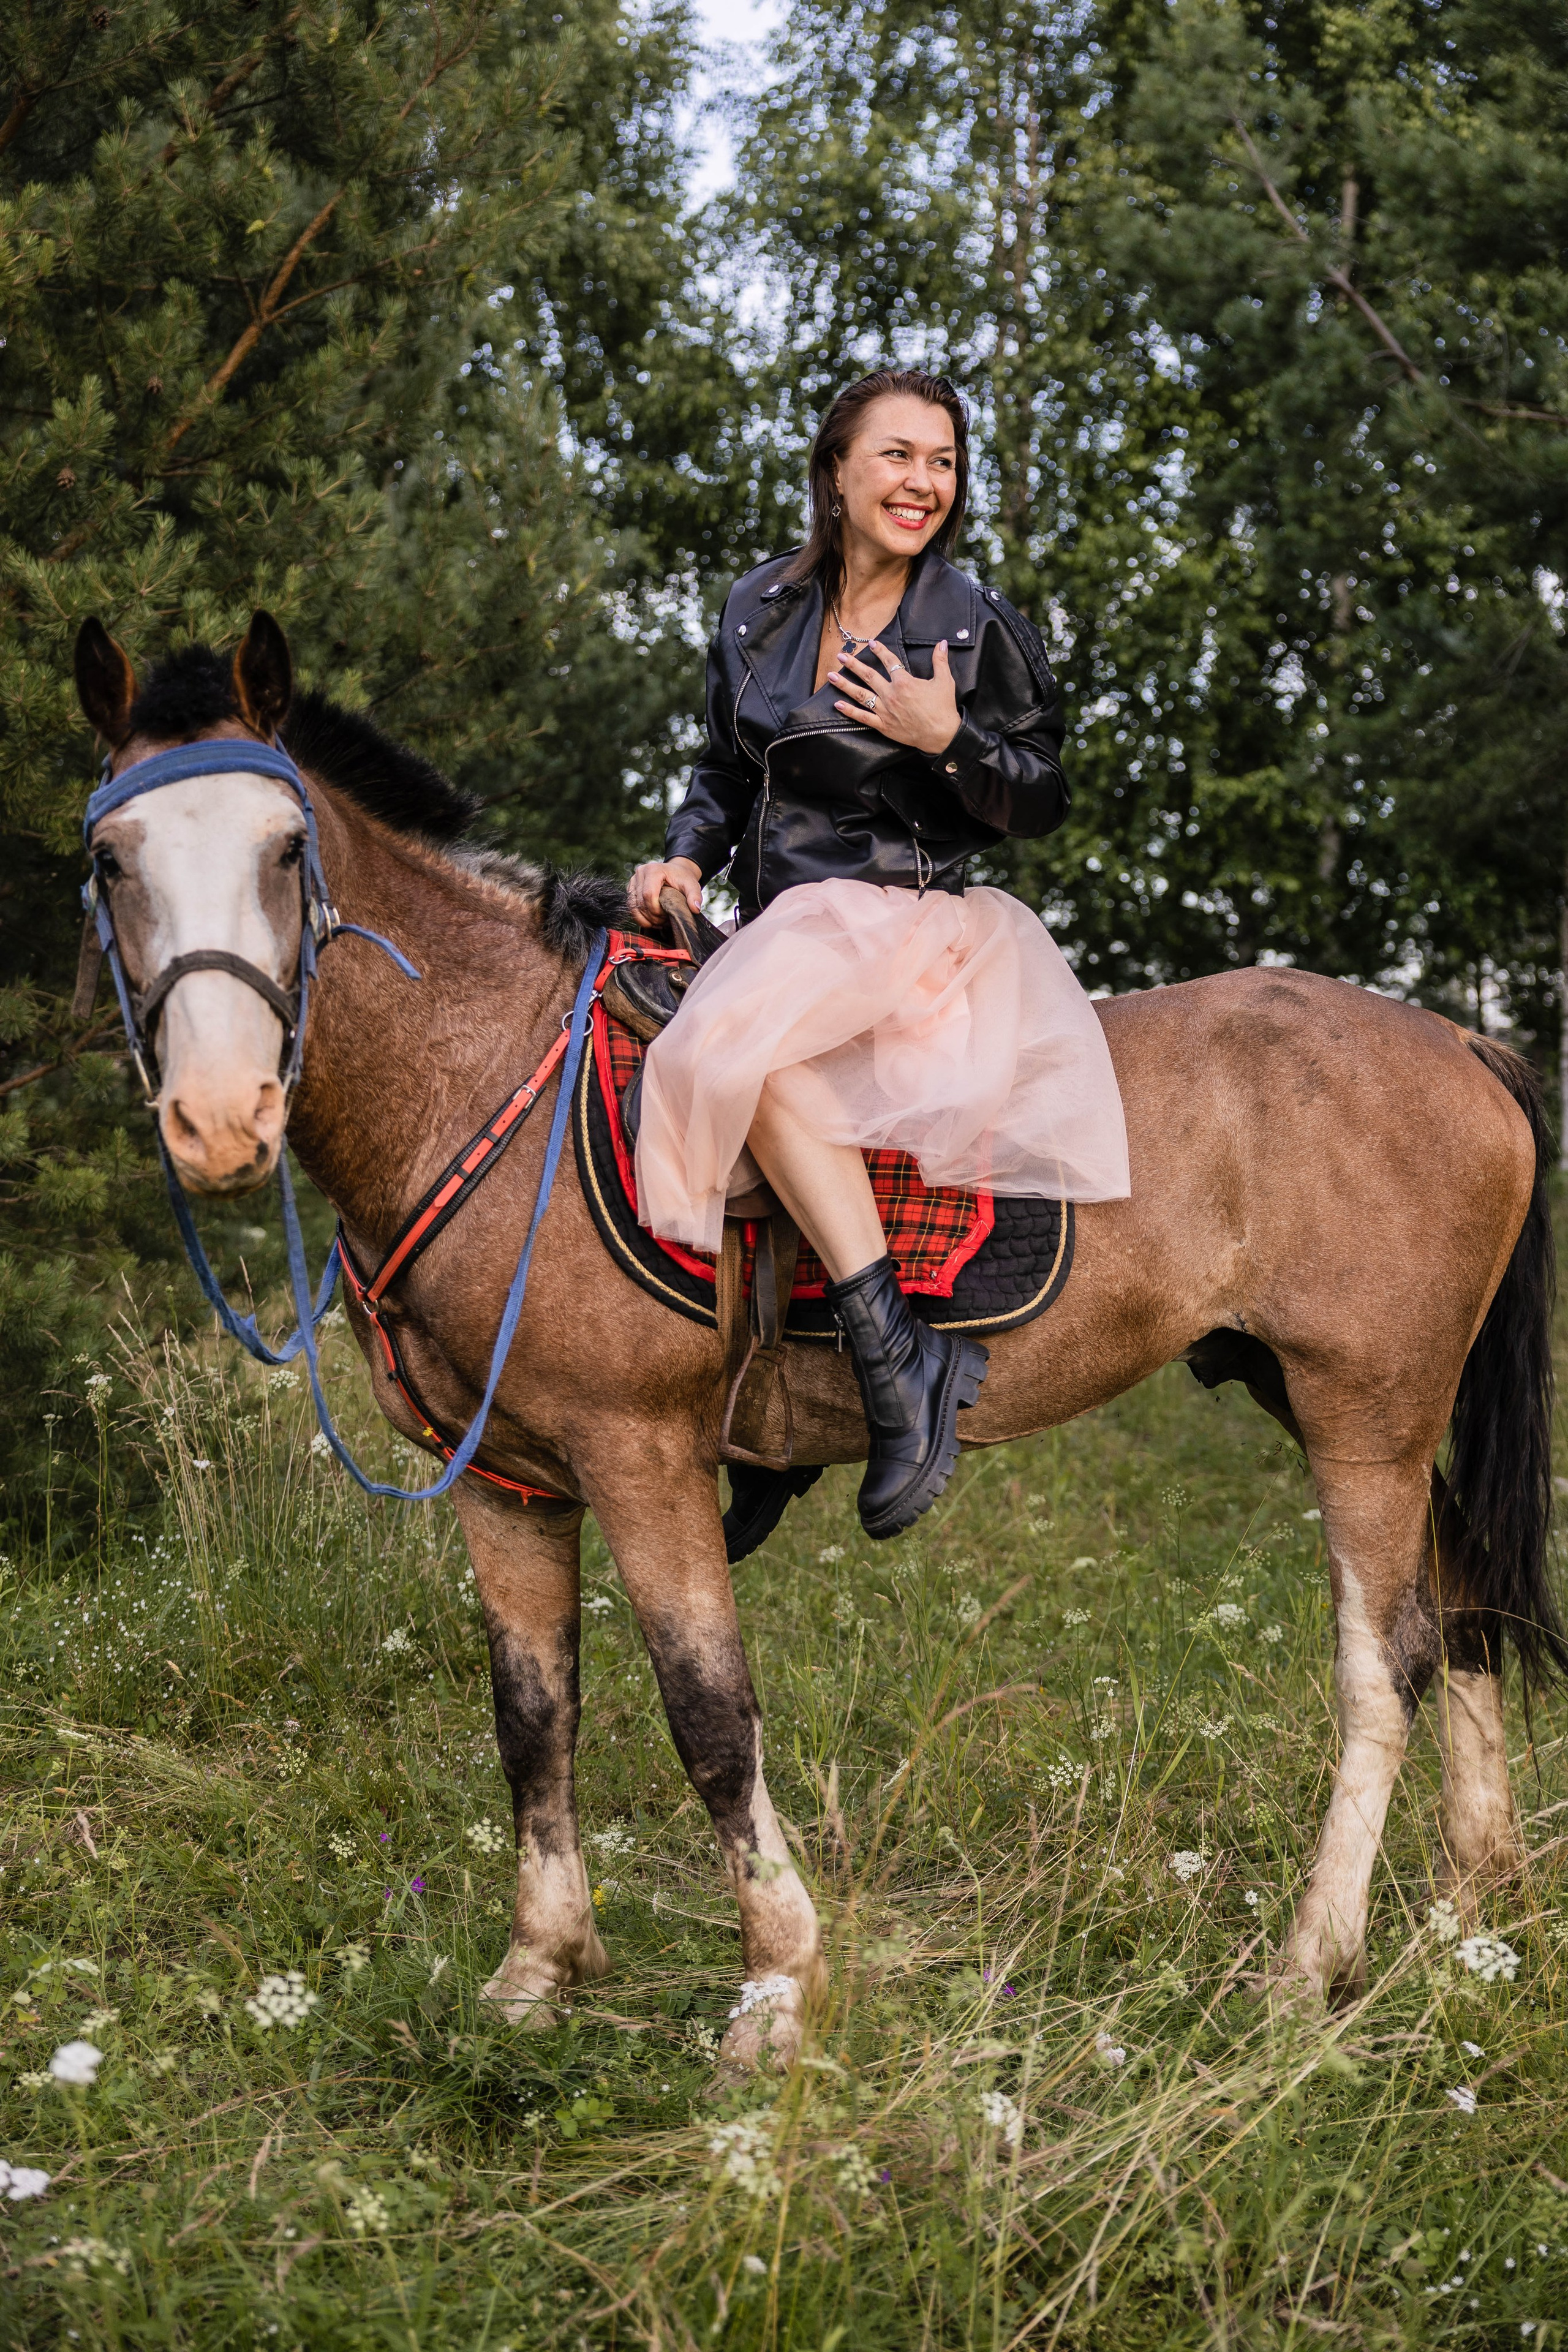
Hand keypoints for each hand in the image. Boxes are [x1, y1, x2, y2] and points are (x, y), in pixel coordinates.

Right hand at [628, 855, 702, 929]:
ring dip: (645, 919)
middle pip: (640, 902)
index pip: (648, 894)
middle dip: (652, 916)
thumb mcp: (692, 885)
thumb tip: (695, 909)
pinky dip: (640, 917)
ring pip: (633, 906)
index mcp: (653, 870)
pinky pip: (631, 907)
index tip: (666, 916)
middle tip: (664, 921)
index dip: (656, 910)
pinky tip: (651, 921)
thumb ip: (694, 896)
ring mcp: (633, 880)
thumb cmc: (683, 878)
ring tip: (658, 922)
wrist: (675, 872)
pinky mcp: (631, 888)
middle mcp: (640, 873)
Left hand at [830, 639, 959, 756]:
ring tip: (831, 676)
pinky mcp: (883, 725)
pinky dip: (849, 711)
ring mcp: (885, 711)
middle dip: (853, 664)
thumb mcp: (944, 681)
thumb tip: (943, 643)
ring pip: (861, 695)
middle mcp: (891, 694)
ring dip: (845, 685)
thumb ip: (940, 661)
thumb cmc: (943, 708)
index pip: (889, 661)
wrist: (941, 735)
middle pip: (868, 676)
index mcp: (904, 682)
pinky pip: (863, 717)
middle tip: (840, 656)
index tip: (870, 643)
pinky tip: (837, 704)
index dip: (879, 651)